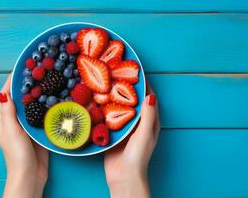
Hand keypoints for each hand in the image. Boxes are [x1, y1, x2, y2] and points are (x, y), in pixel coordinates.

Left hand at [0, 74, 48, 197]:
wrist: (30, 176)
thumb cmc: (17, 155)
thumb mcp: (11, 131)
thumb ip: (7, 112)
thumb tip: (3, 92)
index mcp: (2, 119)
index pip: (5, 94)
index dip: (12, 80)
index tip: (22, 67)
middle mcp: (13, 120)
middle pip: (19, 97)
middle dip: (26, 84)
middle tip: (37, 71)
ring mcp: (25, 125)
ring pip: (30, 104)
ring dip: (36, 93)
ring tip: (46, 80)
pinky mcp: (36, 130)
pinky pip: (39, 114)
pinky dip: (44, 105)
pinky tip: (52, 98)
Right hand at [104, 83, 159, 197]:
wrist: (123, 176)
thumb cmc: (138, 156)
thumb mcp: (145, 134)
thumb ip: (148, 115)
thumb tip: (150, 94)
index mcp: (150, 122)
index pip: (149, 98)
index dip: (144, 84)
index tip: (135, 70)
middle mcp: (138, 123)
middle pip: (133, 101)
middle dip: (126, 88)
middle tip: (116, 74)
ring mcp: (125, 128)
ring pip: (120, 108)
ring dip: (114, 97)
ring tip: (106, 84)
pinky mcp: (113, 133)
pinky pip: (109, 118)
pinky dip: (105, 109)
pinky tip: (97, 102)